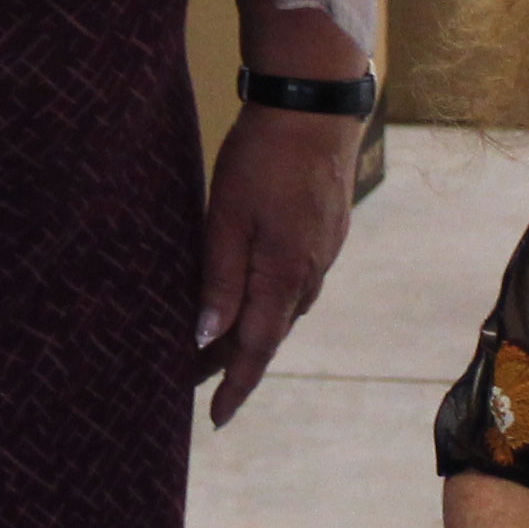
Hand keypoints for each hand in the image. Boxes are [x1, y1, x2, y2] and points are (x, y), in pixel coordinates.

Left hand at [196, 102, 361, 422]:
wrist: (316, 108)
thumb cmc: (264, 159)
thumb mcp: (227, 217)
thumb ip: (219, 279)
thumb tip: (206, 337)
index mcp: (283, 276)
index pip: (255, 349)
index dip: (234, 386)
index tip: (216, 419)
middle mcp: (309, 274)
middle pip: (270, 334)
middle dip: (237, 363)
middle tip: (201, 383)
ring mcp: (323, 253)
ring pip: (285, 308)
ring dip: (254, 330)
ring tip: (220, 343)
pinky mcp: (327, 232)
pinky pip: (297, 282)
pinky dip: (272, 298)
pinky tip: (257, 291)